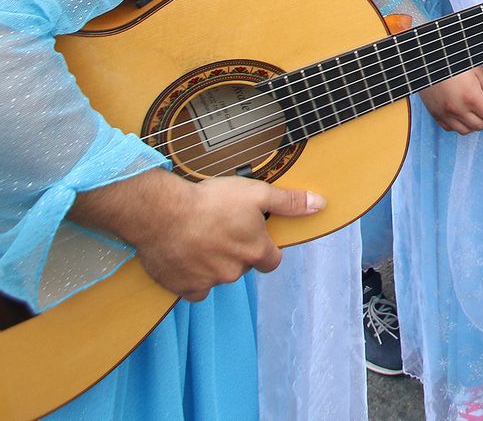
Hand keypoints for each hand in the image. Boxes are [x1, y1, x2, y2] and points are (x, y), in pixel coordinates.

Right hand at [75, 170, 324, 302]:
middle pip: (243, 266)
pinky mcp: (183, 287)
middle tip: (220, 229)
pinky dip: (190, 275)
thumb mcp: (256, 193)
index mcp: (255, 251)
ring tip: (198, 236)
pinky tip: (184, 255)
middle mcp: (235, 271)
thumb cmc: (210, 201)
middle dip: (235, 252)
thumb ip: (289, 202)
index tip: (252, 235)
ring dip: (212, 261)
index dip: (265, 248)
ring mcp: (209, 282)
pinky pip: (193, 287)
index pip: (272, 260)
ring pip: (217, 275)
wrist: (163, 214)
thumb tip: (319, 205)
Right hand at [420, 65, 482, 133]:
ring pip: (465, 131)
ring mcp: (445, 113)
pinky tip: (464, 118)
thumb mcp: (476, 69)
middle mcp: (458, 109)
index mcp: (471, 97)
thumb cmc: (452, 61)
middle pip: (480, 126)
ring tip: (479, 117)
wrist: (427, 62)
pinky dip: (459, 126)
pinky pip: (450, 128)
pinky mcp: (435, 114)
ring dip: (475, 126)